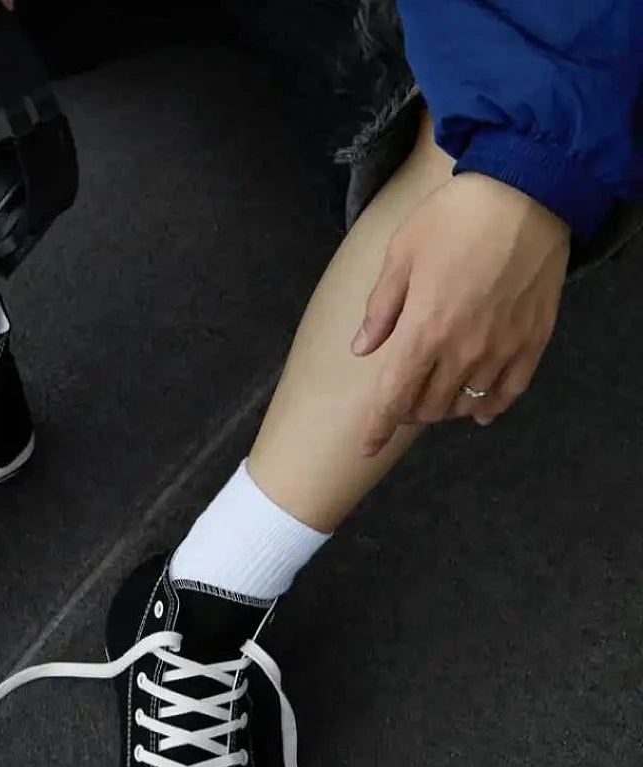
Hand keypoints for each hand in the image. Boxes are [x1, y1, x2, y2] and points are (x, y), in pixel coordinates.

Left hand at [352, 171, 570, 455]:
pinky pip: (510, 391)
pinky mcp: (533, 339)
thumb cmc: (455, 217)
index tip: (366, 447)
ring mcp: (501, 347)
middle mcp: (462, 349)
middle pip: (428, 407)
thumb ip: (381, 308)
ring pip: (466, 404)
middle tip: (402, 397)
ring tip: (436, 394)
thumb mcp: (400, 255)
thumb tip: (363, 349)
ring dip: (445, 407)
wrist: (527, 189)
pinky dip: (490, 407)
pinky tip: (480, 410)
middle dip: (408, 411)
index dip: (377, 428)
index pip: (393, 397)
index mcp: (423, 330)